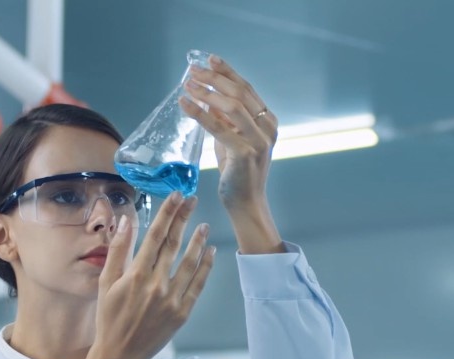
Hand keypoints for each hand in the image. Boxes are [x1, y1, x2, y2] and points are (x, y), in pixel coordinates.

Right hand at [90, 193, 215, 358]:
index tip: (176, 197)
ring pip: (189, 263)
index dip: (167, 214)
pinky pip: (197, 286)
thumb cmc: (109, 317)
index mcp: (135, 275)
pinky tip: (210, 253)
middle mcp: (156, 285)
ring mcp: (171, 300)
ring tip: (205, 226)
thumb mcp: (106, 282)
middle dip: (184, 219)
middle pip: (173, 244)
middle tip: (193, 201)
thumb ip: (117, 251)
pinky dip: (206, 268)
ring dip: (198, 242)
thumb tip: (125, 221)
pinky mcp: (182, 313)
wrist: (120, 354)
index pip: (154, 236)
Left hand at [179, 55, 277, 211]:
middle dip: (214, 77)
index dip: (227, 72)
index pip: (246, 88)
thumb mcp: (232, 139)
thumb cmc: (239, 173)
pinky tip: (185, 104)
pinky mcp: (245, 153)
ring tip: (188, 85)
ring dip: (206, 92)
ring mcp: (259, 140)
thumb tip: (208, 99)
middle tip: (193, 70)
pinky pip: (219, 127)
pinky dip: (200, 113)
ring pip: (232, 105)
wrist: (246, 203)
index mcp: (268, 121)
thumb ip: (225, 120)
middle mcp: (268, 128)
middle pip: (240, 92)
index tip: (209, 59)